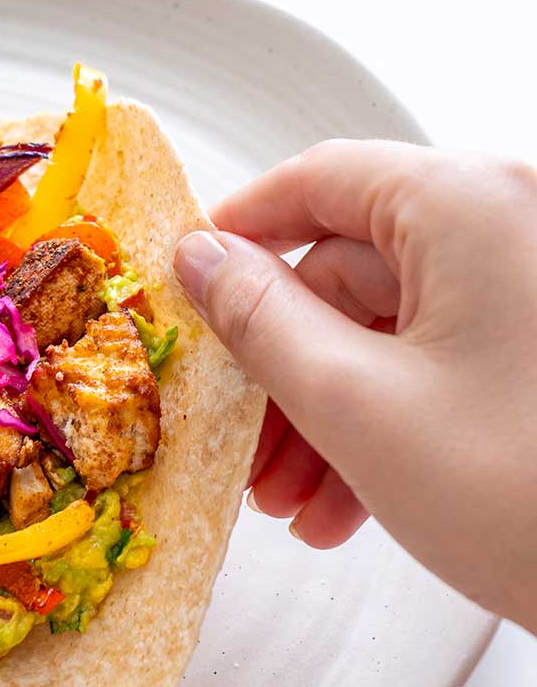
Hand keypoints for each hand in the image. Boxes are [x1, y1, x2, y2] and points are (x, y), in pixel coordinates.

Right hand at [173, 143, 536, 632]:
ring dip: (333, 414)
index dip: (239, 234)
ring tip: (298, 507)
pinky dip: (397, 421)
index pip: (320, 180)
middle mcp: (516, 220)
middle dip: (287, 371)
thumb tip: (199, 259)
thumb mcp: (357, 405)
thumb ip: (260, 321)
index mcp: (468, 203)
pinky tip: (355, 507)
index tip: (184, 288)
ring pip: (400, 326)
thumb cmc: (526, 493)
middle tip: (243, 455)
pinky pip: (455, 358)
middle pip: (355, 270)